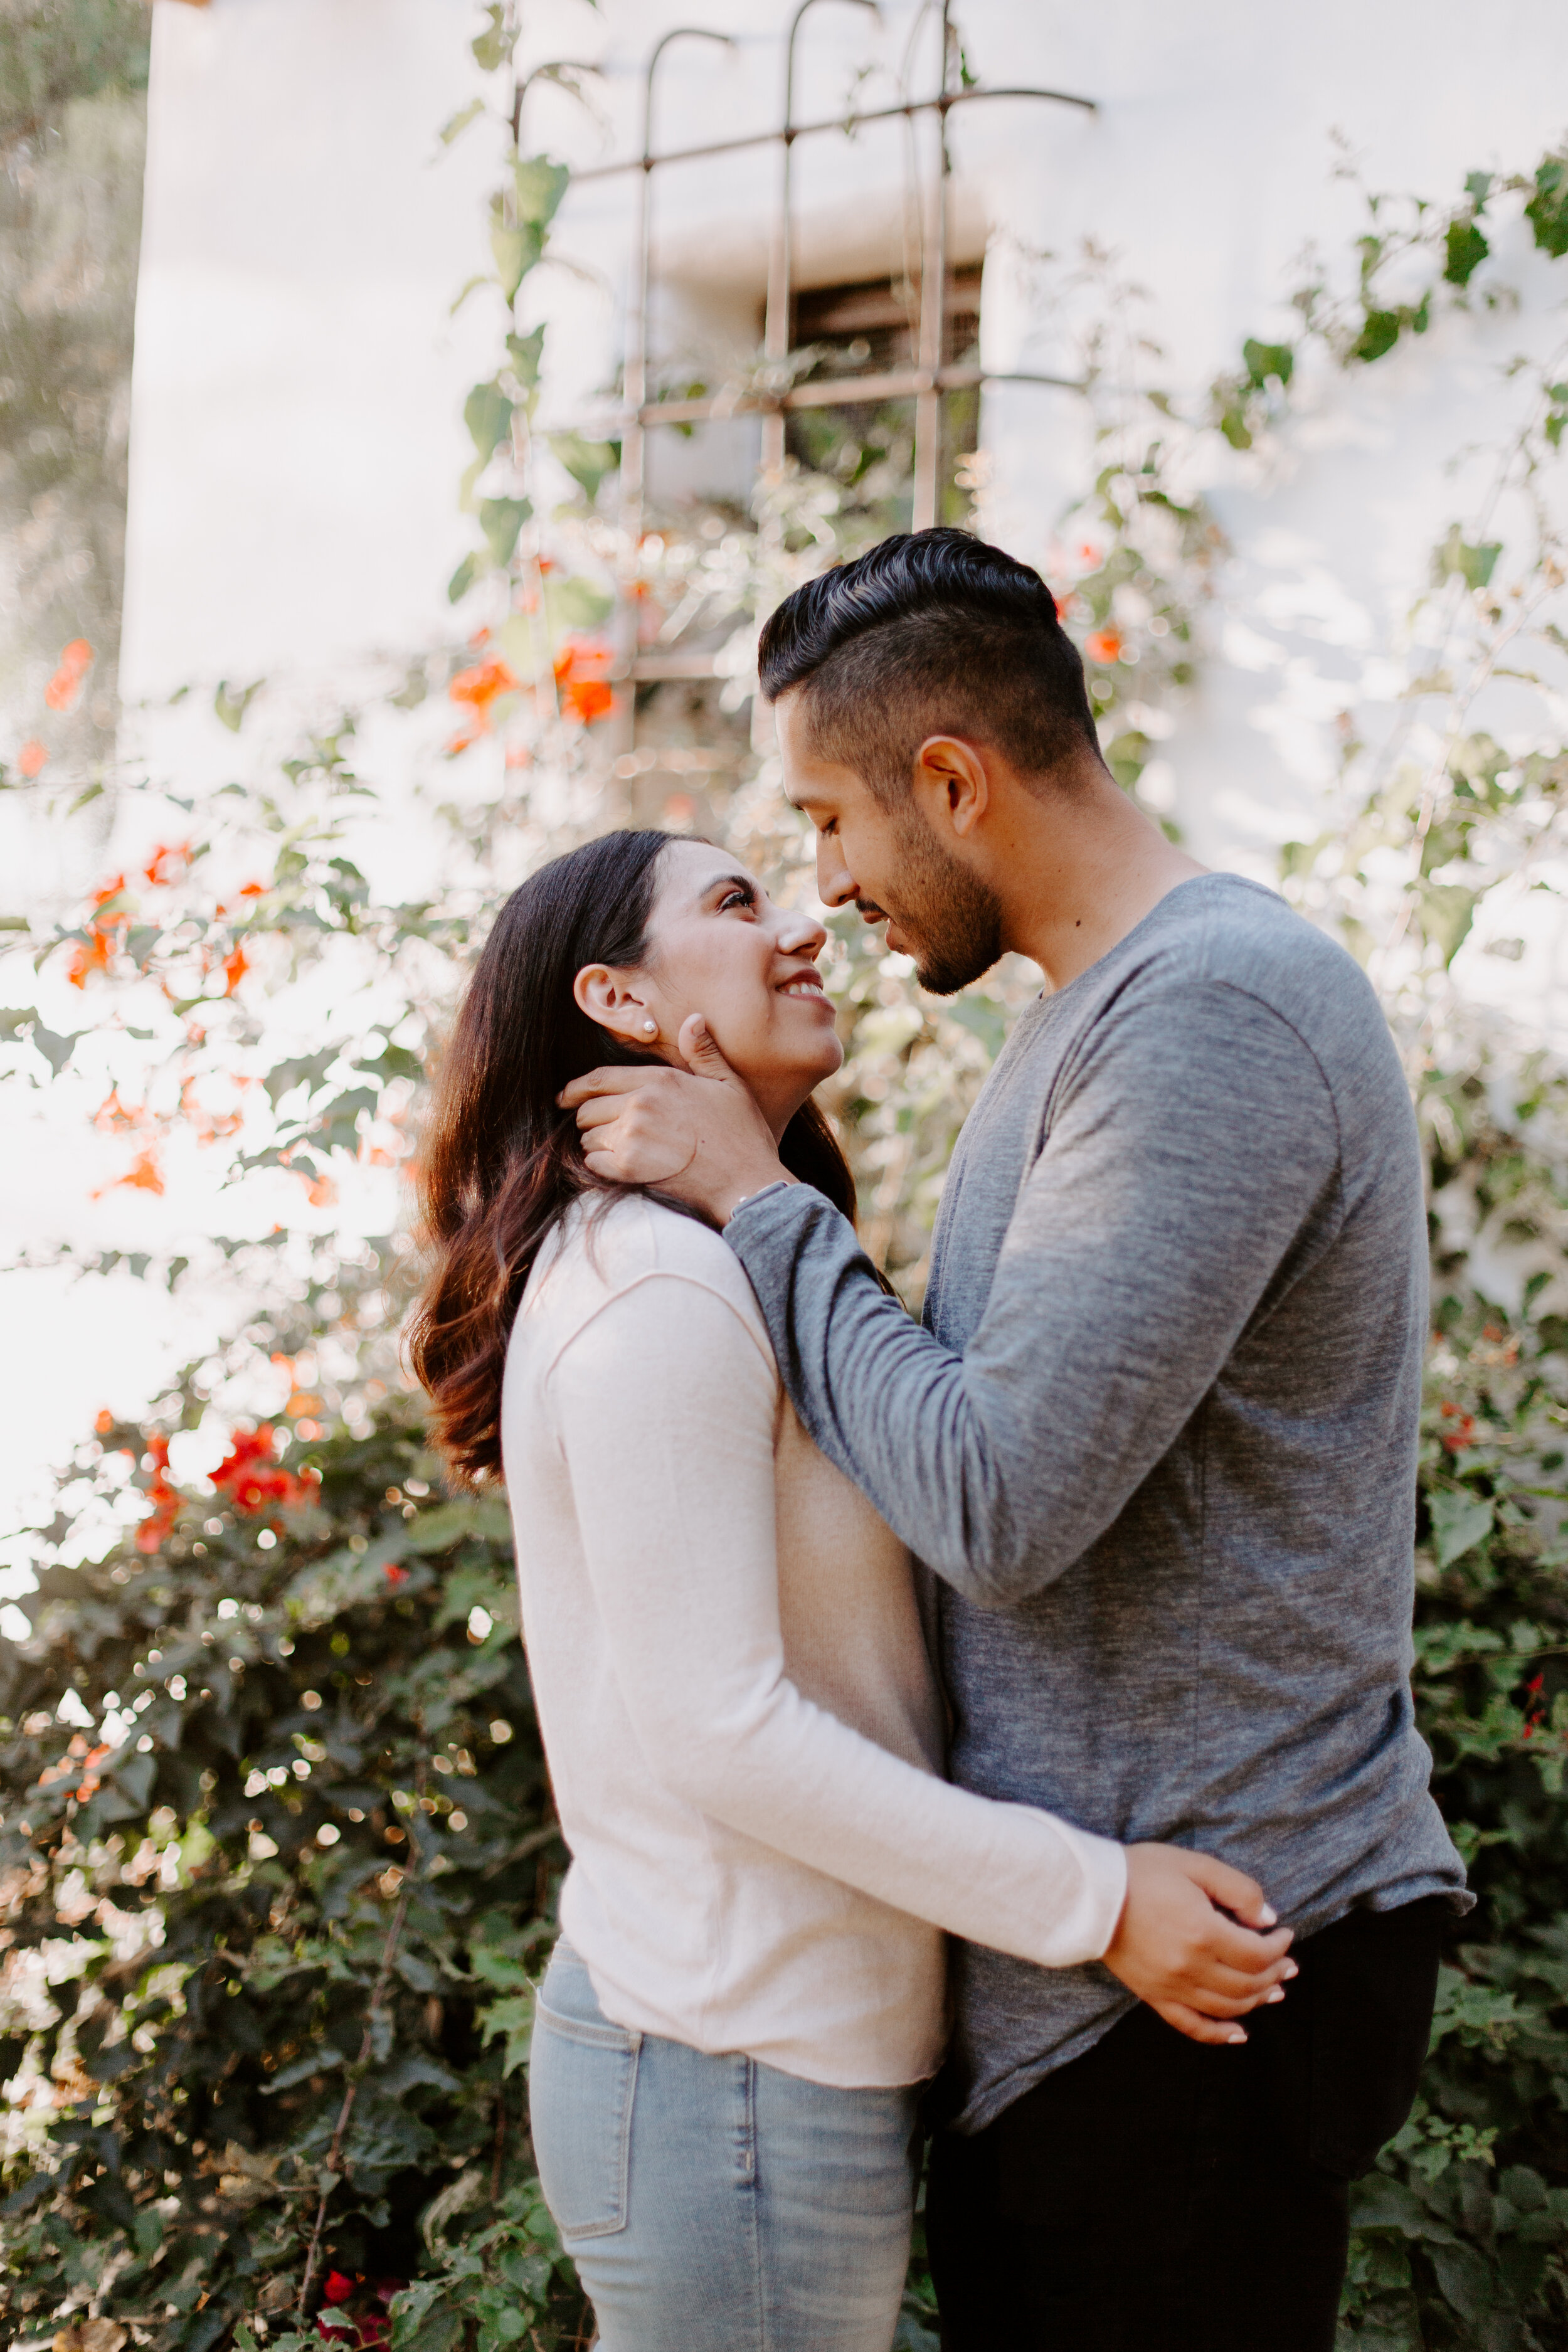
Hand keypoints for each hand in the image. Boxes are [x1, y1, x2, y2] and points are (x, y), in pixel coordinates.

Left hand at [558, 1014, 793, 1222]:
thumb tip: (693, 1019)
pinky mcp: (629, 1167)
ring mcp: (632, 1135)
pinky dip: (600, 1165)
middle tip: (602, 1130)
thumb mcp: (729, 1084)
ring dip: (596, 1144)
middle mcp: (640, 1103)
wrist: (746, 1181)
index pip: (600, 1079)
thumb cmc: (741, 1135)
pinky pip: (593, 1162)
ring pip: (588, 1136)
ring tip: (617, 1151)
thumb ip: (704, 1052)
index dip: (576, 1088)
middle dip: (590, 1118)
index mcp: (659, 1080)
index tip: (563, 1097)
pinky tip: (619, 1167)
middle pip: (588, 1108)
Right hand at [1102, 1845, 1295, 2046]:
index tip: (1284, 1933)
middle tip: (1287, 1963)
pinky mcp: (1153, 1996)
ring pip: (1226, 2007)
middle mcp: (1191, 1967)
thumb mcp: (1194, 1865)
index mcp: (1203, 1932)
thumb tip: (1267, 1918)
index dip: (1279, 1947)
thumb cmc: (1141, 1872)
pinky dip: (1218, 2034)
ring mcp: (1171, 1986)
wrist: (1087, 1893)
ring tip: (1273, 1990)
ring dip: (1256, 2001)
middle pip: (1248, 1984)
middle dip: (1275, 1974)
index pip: (1258, 1954)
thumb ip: (1237, 1889)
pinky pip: (1191, 2025)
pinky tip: (1239, 2033)